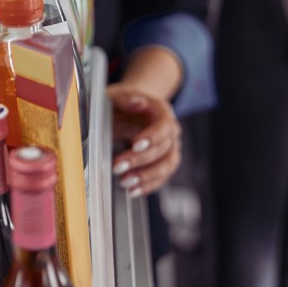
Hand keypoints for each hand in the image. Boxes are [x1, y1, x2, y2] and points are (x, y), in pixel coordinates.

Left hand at [107, 83, 181, 197]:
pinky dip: (148, 185)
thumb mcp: (117, 95)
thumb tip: (138, 103)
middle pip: (163, 148)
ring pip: (166, 166)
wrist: (126, 110)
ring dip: (146, 177)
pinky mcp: (163, 162)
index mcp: (161, 111)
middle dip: (139, 160)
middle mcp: (170, 130)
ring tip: (125, 182)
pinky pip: (162, 177)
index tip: (134, 144)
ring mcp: (169, 147)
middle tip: (117, 166)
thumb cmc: (120, 102)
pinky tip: (133, 191)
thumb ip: (125, 98)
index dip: (152, 136)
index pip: (164, 125)